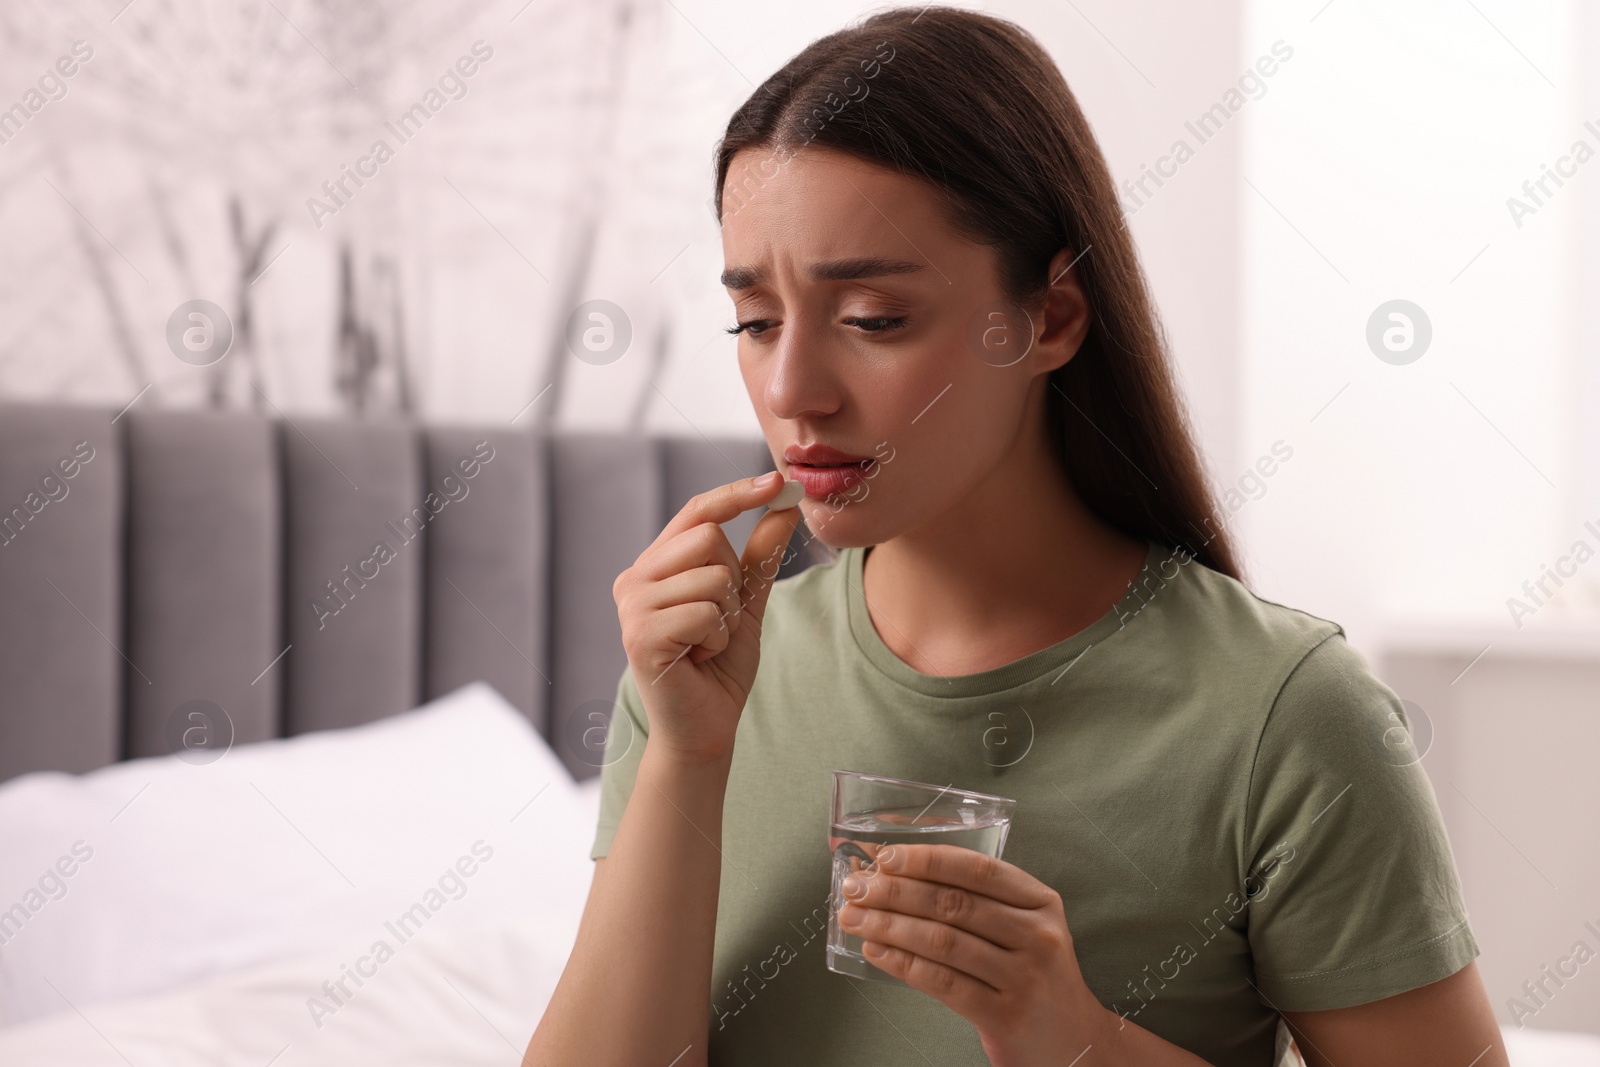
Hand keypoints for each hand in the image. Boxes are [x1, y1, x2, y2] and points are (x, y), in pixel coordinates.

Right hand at [612, 471, 802, 763]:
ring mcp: (632, 607)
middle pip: (707, 538)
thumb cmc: (719, 667)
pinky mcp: (640, 636)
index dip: (737, 493)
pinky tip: (699, 659)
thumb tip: (785, 504)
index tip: (779, 480)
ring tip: (706, 644)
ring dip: (726, 616)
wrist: (705, 728)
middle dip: (732, 581)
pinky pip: (705, 613)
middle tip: (718, 622)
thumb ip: (760, 554)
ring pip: (711, 577)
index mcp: (654, 566)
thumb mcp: (746, 602)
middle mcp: (634, 579)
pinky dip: (717, 639)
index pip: (696, 512)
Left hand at [835, 843, 1113, 1066]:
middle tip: (856, 887)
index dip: (926, 860)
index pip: (977, 869)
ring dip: (889, 926)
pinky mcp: (1005, 1015)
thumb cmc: (1034, 976)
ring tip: (854, 918)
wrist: (1075, 1042)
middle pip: (954, 903)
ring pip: (943, 941)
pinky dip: (903, 964)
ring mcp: (1023, 977)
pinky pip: (943, 983)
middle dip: (896, 891)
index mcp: (1040, 902)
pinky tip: (876, 951)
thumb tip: (896, 871)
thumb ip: (975, 901)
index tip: (885, 857)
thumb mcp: (1024, 928)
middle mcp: (1037, 935)